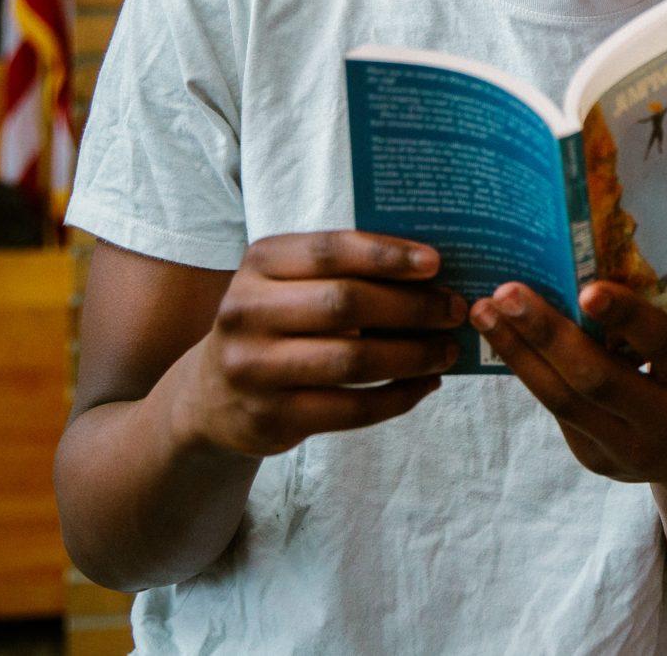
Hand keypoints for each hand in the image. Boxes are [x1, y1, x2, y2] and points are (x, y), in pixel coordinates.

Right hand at [166, 230, 464, 459]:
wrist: (211, 394)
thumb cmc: (276, 323)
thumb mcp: (289, 283)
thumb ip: (344, 270)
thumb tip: (433, 270)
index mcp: (260, 263)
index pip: (331, 250)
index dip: (387, 255)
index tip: (436, 263)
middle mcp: (248, 311)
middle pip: (346, 304)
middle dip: (413, 308)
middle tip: (454, 310)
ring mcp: (254, 368)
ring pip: (354, 360)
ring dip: (414, 356)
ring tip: (448, 350)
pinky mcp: (271, 416)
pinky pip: (351, 408)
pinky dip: (398, 397)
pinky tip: (425, 385)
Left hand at [472, 281, 666, 486]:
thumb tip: (615, 248)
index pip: (666, 345)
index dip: (627, 317)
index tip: (587, 289)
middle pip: (598, 380)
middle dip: (548, 334)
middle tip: (508, 292)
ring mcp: (632, 450)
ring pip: (563, 400)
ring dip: (518, 352)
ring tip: (484, 312)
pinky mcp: (598, 460)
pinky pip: (557, 411)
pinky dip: (529, 370)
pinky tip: (504, 337)